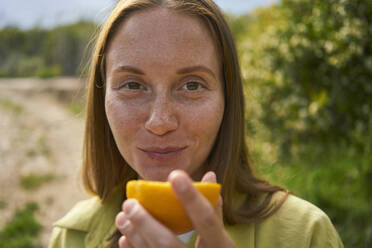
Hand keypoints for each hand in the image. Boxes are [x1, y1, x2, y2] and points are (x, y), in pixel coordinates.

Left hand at [115, 170, 234, 247]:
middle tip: (129, 203)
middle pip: (168, 244)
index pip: (207, 221)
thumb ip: (214, 209)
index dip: (192, 198)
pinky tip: (126, 239)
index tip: (174, 175)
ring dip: (134, 236)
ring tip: (122, 217)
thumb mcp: (221, 237)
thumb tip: (208, 174)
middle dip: (145, 222)